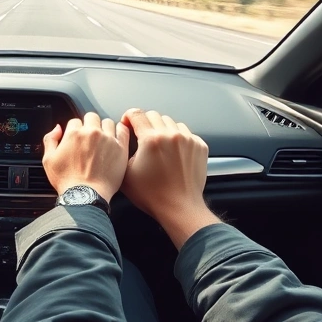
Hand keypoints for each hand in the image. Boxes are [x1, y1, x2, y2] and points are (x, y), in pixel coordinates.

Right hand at [42, 112, 129, 202]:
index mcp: (74, 133)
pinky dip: (120, 130)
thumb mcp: (48, 160)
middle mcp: (92, 133)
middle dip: (90, 124)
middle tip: (89, 138)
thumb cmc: (68, 181)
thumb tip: (57, 129)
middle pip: (92, 117)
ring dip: (104, 128)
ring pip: (108, 122)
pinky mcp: (120, 148)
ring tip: (103, 139)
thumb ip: (50, 140)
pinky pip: (123, 130)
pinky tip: (117, 137)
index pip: (75, 121)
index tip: (78, 138)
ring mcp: (108, 139)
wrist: (86, 195)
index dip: (75, 129)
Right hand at [121, 109, 220, 247]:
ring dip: (162, 129)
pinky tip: (173, 152)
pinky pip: (185, 132)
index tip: (128, 123)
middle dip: (145, 123)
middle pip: (154, 115)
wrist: (180, 208)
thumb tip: (122, 135)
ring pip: (170, 122)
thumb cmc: (152, 195)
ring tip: (159, 146)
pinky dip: (177, 138)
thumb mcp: (126, 173)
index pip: (137, 114)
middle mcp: (171, 135)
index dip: (128, 117)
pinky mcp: (199, 146)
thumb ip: (122, 149)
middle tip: (142, 137)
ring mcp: (187, 139)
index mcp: (151, 140)